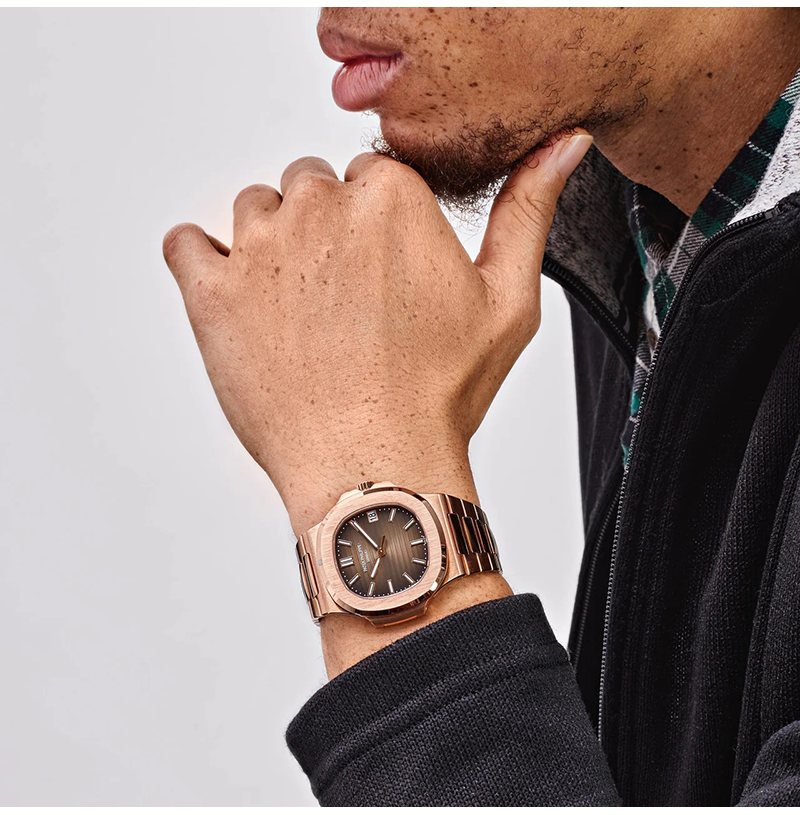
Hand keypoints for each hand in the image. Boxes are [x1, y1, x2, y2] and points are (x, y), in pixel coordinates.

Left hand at [163, 133, 591, 535]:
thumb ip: (529, 210)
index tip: (386, 272)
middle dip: (328, 231)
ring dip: (274, 247)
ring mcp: (260, 248)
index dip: (380, 226)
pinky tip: (241, 300)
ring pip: (256, 210)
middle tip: (347, 300)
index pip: (370, 175)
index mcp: (390, 197)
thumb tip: (559, 147)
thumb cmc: (438, 396)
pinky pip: (187, 244)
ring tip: (302, 313)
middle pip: (311, 186)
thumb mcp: (508, 301)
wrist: (374, 468)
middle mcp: (320, 207)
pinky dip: (204, 262)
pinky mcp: (210, 292)